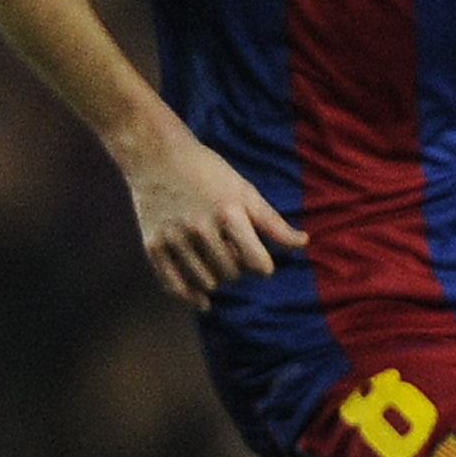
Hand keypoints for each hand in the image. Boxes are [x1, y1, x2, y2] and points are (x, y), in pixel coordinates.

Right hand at [123, 131, 309, 309]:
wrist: (157, 155)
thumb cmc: (210, 172)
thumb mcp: (245, 191)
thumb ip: (273, 222)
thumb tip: (303, 243)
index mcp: (229, 213)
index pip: (256, 263)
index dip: (263, 267)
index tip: (261, 263)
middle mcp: (200, 228)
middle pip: (232, 274)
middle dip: (238, 269)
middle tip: (234, 255)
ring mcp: (174, 238)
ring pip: (207, 282)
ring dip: (217, 280)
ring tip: (216, 263)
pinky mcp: (152, 245)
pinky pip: (174, 286)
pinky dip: (190, 298)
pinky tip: (202, 300)